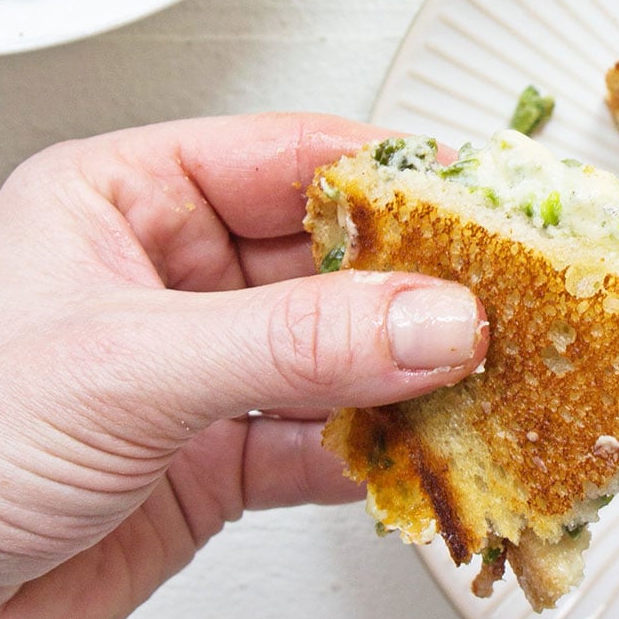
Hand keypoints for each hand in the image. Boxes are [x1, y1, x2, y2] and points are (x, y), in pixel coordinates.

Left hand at [0, 114, 488, 618]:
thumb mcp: (125, 366)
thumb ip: (292, 341)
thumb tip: (430, 318)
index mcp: (126, 203)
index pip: (288, 159)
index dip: (387, 178)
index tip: (474, 206)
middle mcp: (172, 281)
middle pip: (330, 260)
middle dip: (413, 287)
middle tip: (494, 302)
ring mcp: (203, 372)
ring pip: (339, 354)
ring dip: (406, 373)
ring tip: (476, 376)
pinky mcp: (219, 460)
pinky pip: (324, 440)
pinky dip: (377, 451)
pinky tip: (418, 448)